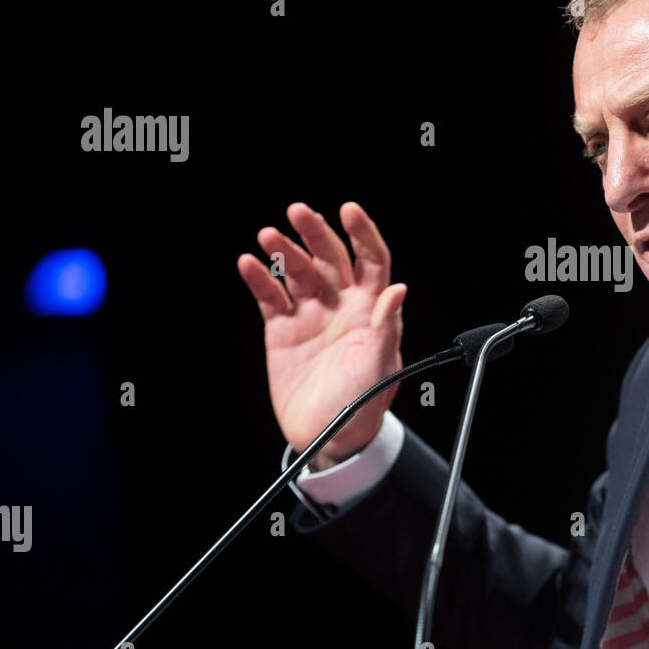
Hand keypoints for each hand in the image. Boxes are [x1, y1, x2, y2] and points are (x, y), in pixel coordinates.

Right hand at [237, 202, 405, 468]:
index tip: (349, 210)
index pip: (371, 260)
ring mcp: (310, 314)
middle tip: (298, 212)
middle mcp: (341, 304)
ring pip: (297, 272)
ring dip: (283, 251)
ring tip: (269, 236)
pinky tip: (249, 264)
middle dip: (315, 232)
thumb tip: (398, 291)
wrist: (329, 438)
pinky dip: (259, 279)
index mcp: (370, 309)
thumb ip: (386, 330)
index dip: (362, 233)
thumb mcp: (380, 369)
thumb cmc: (363, 404)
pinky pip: (270, 297)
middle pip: (329, 257)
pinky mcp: (282, 329)